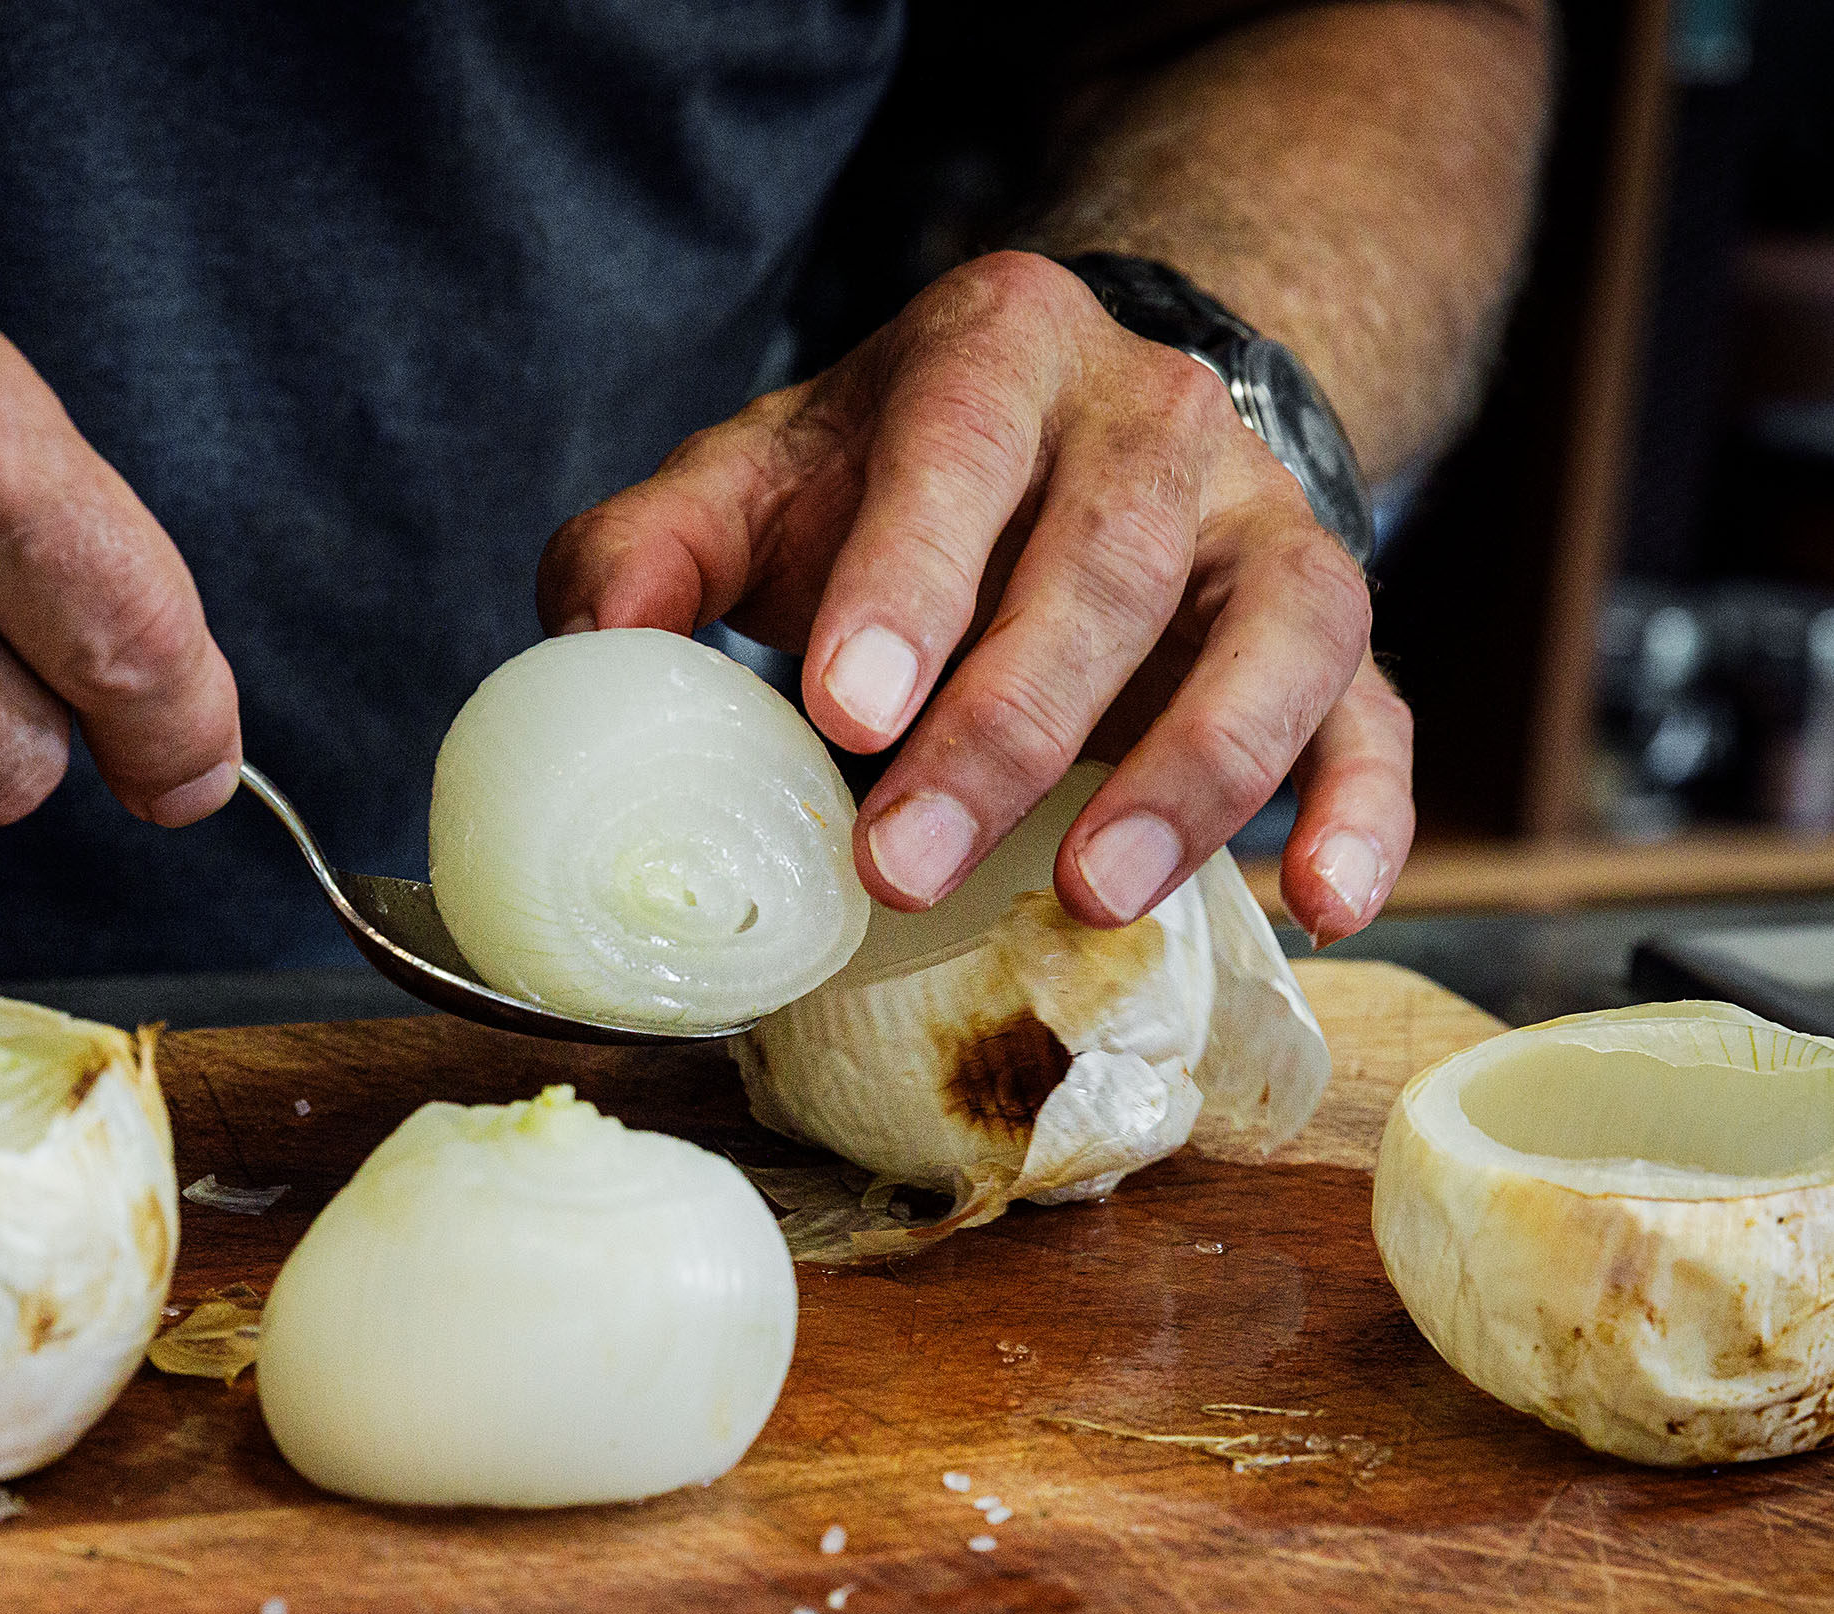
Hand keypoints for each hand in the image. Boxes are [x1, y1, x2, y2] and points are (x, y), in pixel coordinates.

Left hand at [537, 250, 1406, 944]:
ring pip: (1279, 630)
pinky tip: (1322, 908)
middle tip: (904, 862)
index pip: (959, 454)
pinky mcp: (1331, 627)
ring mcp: (1264, 524)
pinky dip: (1367, 810)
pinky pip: (1377, 711)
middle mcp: (1155, 419)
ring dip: (1194, 771)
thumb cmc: (886, 482)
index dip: (909, 582)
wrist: (1068, 429)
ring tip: (1094, 895)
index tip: (847, 711)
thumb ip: (650, 548)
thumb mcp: (754, 481)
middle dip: (1008, 726)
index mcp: (998, 353)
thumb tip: (588, 645)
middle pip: (1110, 563)